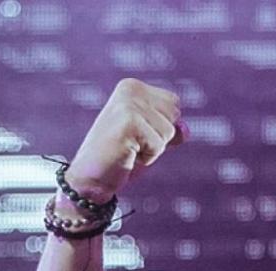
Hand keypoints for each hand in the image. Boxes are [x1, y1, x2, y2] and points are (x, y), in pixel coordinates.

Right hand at [64, 78, 186, 202]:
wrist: (90, 178)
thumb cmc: (121, 157)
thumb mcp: (152, 139)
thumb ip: (171, 128)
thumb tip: (185, 128)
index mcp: (133, 87)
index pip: (174, 104)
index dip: (163, 127)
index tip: (138, 134)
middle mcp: (130, 89)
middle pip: (175, 115)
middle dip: (161, 137)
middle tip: (133, 143)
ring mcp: (128, 104)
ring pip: (169, 131)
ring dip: (153, 149)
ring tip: (129, 149)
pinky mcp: (128, 122)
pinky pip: (159, 145)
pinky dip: (147, 157)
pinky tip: (126, 154)